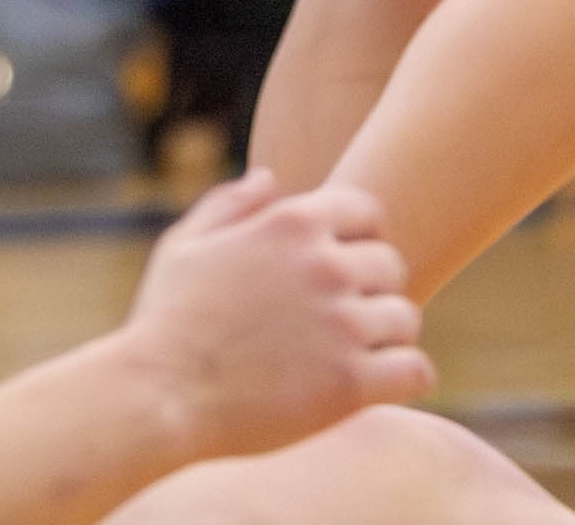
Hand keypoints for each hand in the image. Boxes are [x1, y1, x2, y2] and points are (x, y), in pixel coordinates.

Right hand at [118, 170, 435, 461]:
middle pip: (391, 265)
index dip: (358, 238)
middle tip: (341, 321)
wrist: (159, 396)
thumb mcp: (185, 245)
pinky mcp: (353, 383)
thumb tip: (269, 178)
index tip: (341, 269)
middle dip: (370, 290)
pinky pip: (415, 370)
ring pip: (405, 318)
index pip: (367, 212)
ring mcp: (343, 325)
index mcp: (291, 223)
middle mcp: (326, 266)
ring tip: (353, 356)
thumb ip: (229, 204)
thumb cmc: (165, 320)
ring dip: (386, 337)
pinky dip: (402, 378)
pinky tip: (375, 386)